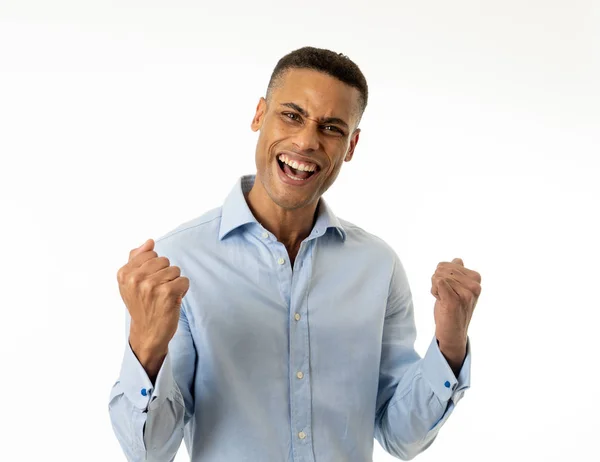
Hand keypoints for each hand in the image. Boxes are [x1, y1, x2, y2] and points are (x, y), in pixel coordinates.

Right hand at [116, 239, 189, 367]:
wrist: (147, 333)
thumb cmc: (141, 305)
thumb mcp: (130, 282)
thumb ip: (137, 258)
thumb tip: (150, 241)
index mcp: (124, 273)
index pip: (150, 254)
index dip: (154, 268)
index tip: (148, 282)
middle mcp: (135, 278)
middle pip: (164, 260)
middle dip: (165, 274)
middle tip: (157, 291)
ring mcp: (151, 286)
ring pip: (175, 270)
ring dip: (173, 283)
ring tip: (164, 296)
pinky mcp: (167, 293)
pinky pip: (184, 280)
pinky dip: (182, 290)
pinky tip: (173, 300)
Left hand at [431, 258, 480, 366]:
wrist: (452, 332)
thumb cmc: (453, 308)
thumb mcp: (458, 288)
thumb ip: (459, 273)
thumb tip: (458, 260)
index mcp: (476, 279)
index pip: (447, 264)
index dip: (441, 276)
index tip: (449, 290)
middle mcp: (474, 286)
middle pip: (441, 269)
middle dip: (437, 281)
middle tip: (445, 295)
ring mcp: (466, 294)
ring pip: (438, 277)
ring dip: (436, 288)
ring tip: (445, 300)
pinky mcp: (455, 301)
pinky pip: (438, 283)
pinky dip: (434, 291)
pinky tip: (441, 301)